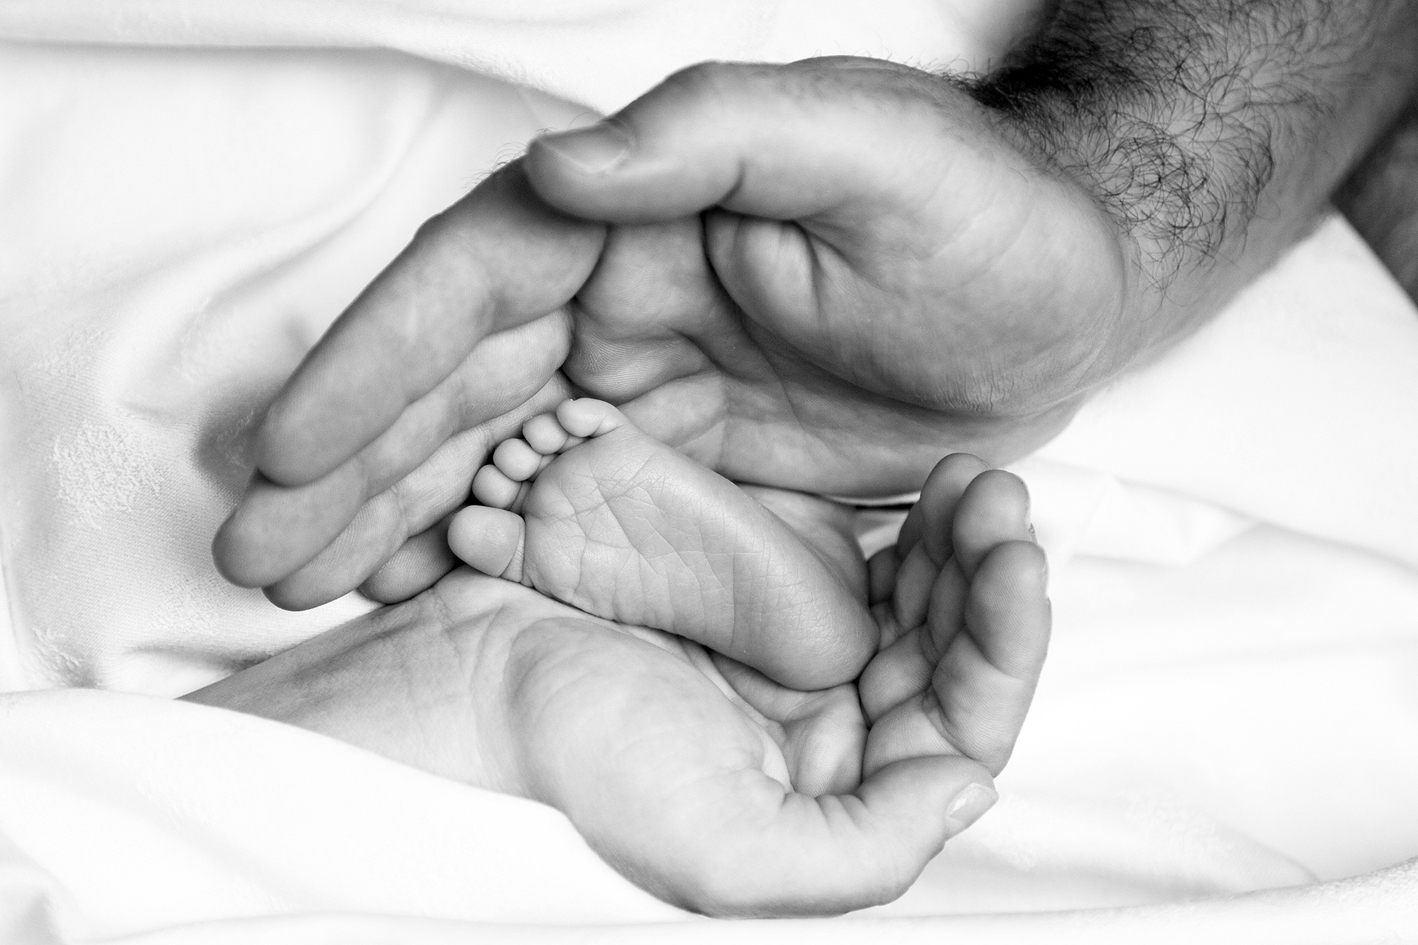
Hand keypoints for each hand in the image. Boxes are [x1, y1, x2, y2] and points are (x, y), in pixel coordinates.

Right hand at [187, 569, 1001, 916]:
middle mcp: (830, 736)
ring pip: (913, 604)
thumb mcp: (726, 853)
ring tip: (976, 487)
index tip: (1016, 568)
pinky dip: (897, 528)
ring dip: (954, 547)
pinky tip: (924, 494)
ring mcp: (796, 661)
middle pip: (946, 657)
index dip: (1000, 650)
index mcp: (834, 800)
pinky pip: (857, 562)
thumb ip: (863, 846)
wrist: (472, 680)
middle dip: (986, 580)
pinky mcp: (760, 596)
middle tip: (1001, 505)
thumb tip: (973, 783)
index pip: (957, 732)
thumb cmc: (583, 771)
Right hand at [214, 57, 1121, 605]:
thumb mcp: (870, 149)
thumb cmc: (984, 216)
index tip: (288, 447)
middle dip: (351, 463)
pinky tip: (430, 586)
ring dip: (395, 513)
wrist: (1066, 300)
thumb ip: (716, 137)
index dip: (372, 364)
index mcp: (638, 213)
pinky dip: (491, 544)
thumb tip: (562, 168)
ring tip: (305, 583)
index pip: (472, 283)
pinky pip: (568, 504)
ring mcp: (645, 380)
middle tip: (255, 548)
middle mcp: (618, 292)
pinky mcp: (686, 455)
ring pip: (493, 451)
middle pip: (456, 382)